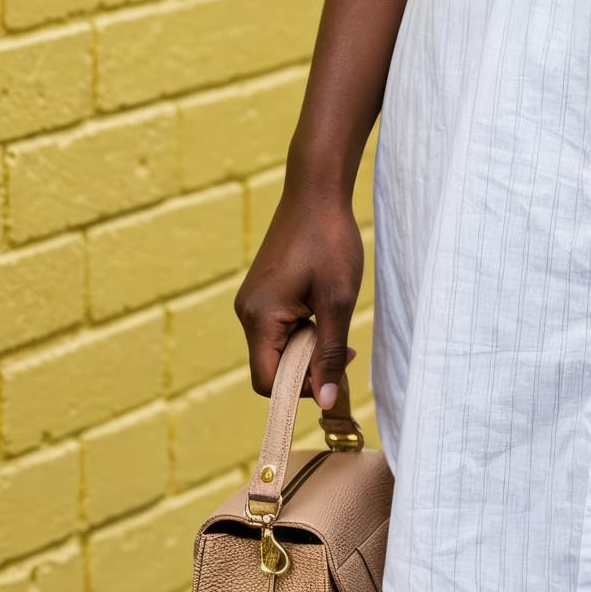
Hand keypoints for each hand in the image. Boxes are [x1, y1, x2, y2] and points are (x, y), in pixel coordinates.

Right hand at [234, 174, 364, 412]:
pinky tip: (323, 305)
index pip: (267, 381)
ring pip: (277, 346)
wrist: (316, 191)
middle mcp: (247, 311)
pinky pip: (278, 326)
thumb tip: (325, 401)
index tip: (334, 371)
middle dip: (308, 365)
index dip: (301, 388)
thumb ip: (329, 353)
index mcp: (259, 317)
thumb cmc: (329, 242)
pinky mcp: (263, 290)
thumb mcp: (337, 302)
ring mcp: (253, 300)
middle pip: (272, 365)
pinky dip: (302, 327)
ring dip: (308, 345)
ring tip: (334, 317)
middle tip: (343, 346)